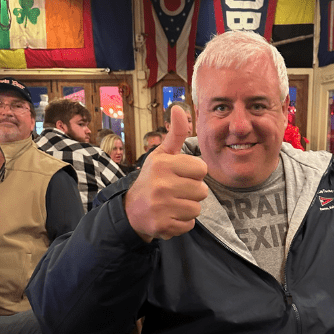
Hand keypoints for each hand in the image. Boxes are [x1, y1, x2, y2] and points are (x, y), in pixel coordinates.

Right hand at [125, 106, 207, 241]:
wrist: (131, 210)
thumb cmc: (151, 179)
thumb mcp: (161, 155)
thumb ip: (175, 134)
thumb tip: (179, 108)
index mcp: (163, 164)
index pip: (202, 169)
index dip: (194, 173)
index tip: (180, 175)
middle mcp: (161, 185)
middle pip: (202, 191)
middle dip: (192, 192)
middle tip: (176, 192)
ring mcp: (161, 207)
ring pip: (197, 209)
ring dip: (188, 208)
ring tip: (173, 204)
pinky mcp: (163, 225)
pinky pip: (189, 224)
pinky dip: (182, 223)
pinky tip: (170, 216)